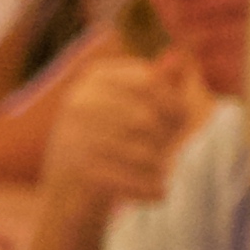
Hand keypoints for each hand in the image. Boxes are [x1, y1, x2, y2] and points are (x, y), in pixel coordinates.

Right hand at [39, 46, 203, 218]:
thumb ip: (163, 83)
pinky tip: (160, 193)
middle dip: (164, 140)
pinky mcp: (74, 170)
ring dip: (158, 167)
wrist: (68, 192)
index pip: (150, 82)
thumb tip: (181, 56)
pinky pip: (126, 180)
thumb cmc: (112, 142)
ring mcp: (72, 135)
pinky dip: (148, 188)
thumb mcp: (136, 107)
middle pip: (146, 118)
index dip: (174, 105)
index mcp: (96, 76)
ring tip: (163, 174)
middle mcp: (79, 100)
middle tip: (168, 155)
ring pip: (140, 151)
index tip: (180, 126)